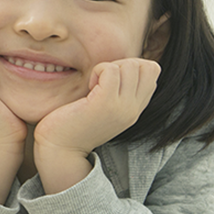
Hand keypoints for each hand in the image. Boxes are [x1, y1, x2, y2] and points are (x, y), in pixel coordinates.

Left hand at [33, 58, 159, 191]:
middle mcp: (133, 109)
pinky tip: (89, 87)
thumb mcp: (105, 107)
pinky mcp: (105, 103)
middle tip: (101, 80)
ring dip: (109, 67)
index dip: (132, 66)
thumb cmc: (75, 124)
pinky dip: (98, 70)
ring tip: (95, 84)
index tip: (111, 79)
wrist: (60, 150)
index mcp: (135, 109)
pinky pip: (111, 69)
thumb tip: (123, 64)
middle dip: (121, 64)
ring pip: (131, 65)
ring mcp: (122, 107)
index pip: (152, 71)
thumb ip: (119, 90)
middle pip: (146, 66)